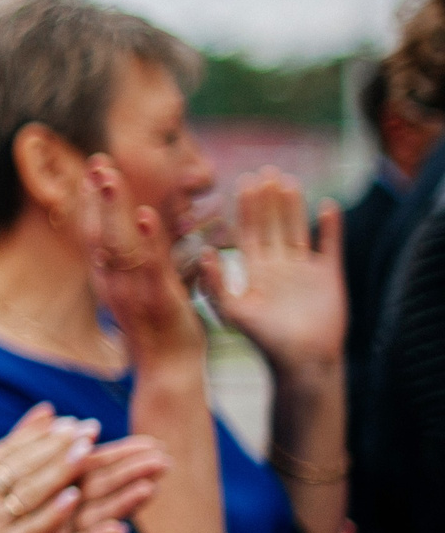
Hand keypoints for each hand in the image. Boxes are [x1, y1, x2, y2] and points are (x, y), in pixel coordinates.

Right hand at [0, 406, 157, 532]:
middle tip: (86, 429)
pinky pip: (31, 528)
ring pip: (32, 490)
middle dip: (58, 445)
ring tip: (87, 451)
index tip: (61, 422)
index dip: (36, 436)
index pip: (5, 451)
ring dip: (62, 469)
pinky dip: (53, 512)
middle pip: (24, 464)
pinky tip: (73, 497)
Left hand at [0, 433, 166, 532]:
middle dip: (134, 473)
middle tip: (165, 460)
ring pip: (99, 513)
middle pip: (105, 486)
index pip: (95, 464)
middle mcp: (65, 509)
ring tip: (149, 488)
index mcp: (56, 485)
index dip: (123, 454)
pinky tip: (119, 531)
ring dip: (124, 502)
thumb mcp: (7, 472)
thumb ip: (26, 442)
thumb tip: (48, 409)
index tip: (154, 442)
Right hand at [83, 158, 206, 369]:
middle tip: (96, 161)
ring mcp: (132, 291)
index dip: (90, 202)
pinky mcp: (158, 300)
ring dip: (113, 207)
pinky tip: (144, 215)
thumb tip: (145, 232)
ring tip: (110, 176)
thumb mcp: (143, 289)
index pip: (94, 234)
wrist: (169, 372)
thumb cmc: (160, 329)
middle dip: (96, 195)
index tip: (92, 171)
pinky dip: (146, 239)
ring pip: (118, 243)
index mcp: (108, 279)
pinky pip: (150, 266)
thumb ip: (143, 260)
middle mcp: (113, 283)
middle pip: (98, 231)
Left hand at [200, 170, 344, 381]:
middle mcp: (278, 265)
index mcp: (254, 270)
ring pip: (298, 228)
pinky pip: (329, 245)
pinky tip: (329, 206)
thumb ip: (216, 284)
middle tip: (266, 171)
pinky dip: (330, 227)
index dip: (246, 208)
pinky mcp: (329, 276)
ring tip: (290, 180)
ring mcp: (304, 269)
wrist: (302, 362)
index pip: (249, 231)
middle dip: (269, 199)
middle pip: (273, 224)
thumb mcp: (233, 312)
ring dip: (294, 206)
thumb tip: (203, 253)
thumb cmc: (264, 341)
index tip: (243, 182)